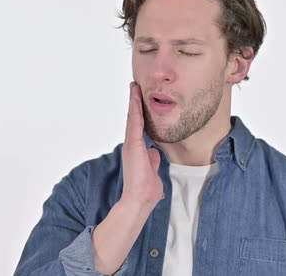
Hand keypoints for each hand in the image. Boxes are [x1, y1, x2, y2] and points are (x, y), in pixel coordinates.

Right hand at [120, 82, 163, 206]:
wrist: (140, 199)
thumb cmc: (146, 189)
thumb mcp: (153, 170)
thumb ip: (152, 160)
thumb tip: (154, 152)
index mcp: (137, 150)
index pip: (139, 127)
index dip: (139, 113)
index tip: (140, 101)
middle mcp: (132, 145)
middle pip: (133, 119)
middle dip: (134, 102)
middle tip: (134, 87)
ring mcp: (131, 144)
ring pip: (132, 117)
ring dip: (133, 101)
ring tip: (134, 86)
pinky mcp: (133, 144)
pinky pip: (135, 121)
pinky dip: (135, 108)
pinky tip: (135, 96)